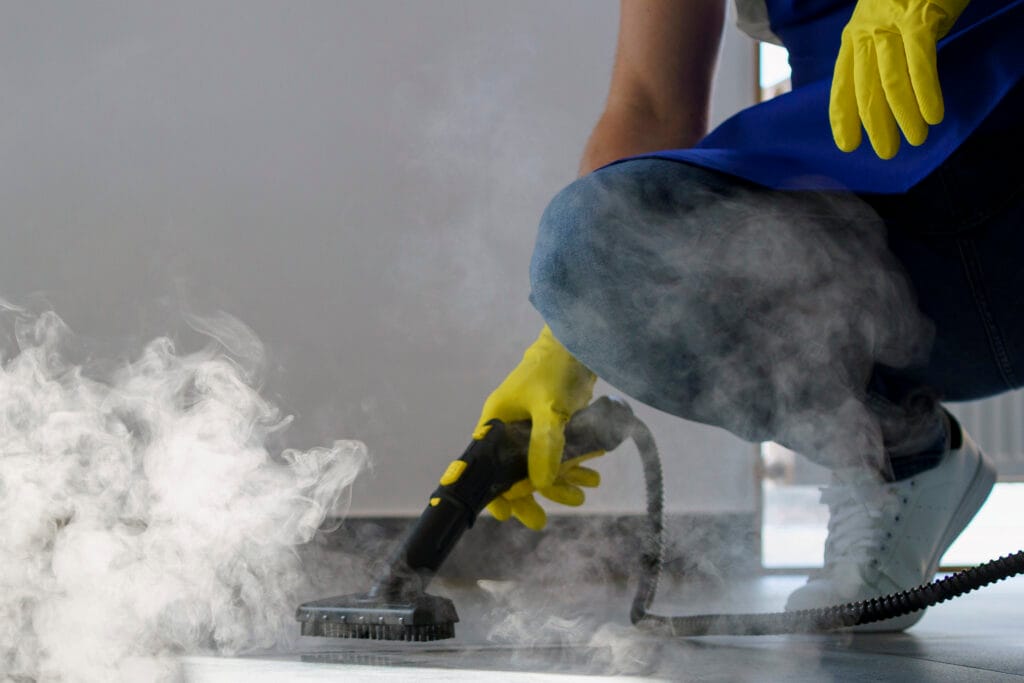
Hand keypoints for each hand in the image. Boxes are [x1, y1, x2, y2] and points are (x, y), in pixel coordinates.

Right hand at [474, 325, 598, 529]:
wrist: (580, 343)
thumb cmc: (555, 369)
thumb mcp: (550, 408)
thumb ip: (545, 444)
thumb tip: (542, 483)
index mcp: (496, 422)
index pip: (486, 465)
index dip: (494, 491)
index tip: (506, 514)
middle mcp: (510, 429)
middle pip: (514, 473)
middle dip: (529, 496)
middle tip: (540, 520)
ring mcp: (532, 429)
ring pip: (540, 467)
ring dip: (560, 482)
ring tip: (582, 494)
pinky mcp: (553, 427)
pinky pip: (559, 455)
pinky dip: (574, 466)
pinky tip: (591, 476)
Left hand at [830, 0, 969, 158]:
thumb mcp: (885, 23)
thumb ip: (879, 54)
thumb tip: (882, 94)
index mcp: (854, 36)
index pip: (842, 82)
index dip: (843, 116)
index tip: (847, 145)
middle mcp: (867, 32)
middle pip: (865, 88)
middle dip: (875, 125)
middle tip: (887, 153)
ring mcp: (891, 25)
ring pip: (890, 81)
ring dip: (902, 115)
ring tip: (915, 139)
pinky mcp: (919, 19)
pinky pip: (920, 63)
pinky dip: (926, 92)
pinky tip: (933, 115)